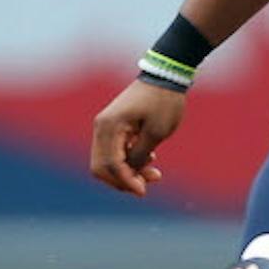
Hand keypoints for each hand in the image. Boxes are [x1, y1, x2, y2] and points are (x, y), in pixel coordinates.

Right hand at [89, 80, 185, 195]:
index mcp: (109, 127)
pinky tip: (150, 160)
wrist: (166, 76)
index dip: (125, 181)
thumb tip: (129, 175)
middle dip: (123, 180)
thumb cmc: (164, 102)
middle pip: (101, 167)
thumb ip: (140, 156)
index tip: (143, 191)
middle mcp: (101, 127)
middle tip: (147, 185)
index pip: (109, 165)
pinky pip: (114, 150)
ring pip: (107, 160)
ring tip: (155, 173)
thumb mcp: (157, 132)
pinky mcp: (114, 126)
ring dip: (127, 171)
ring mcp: (105, 126)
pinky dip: (128, 159)